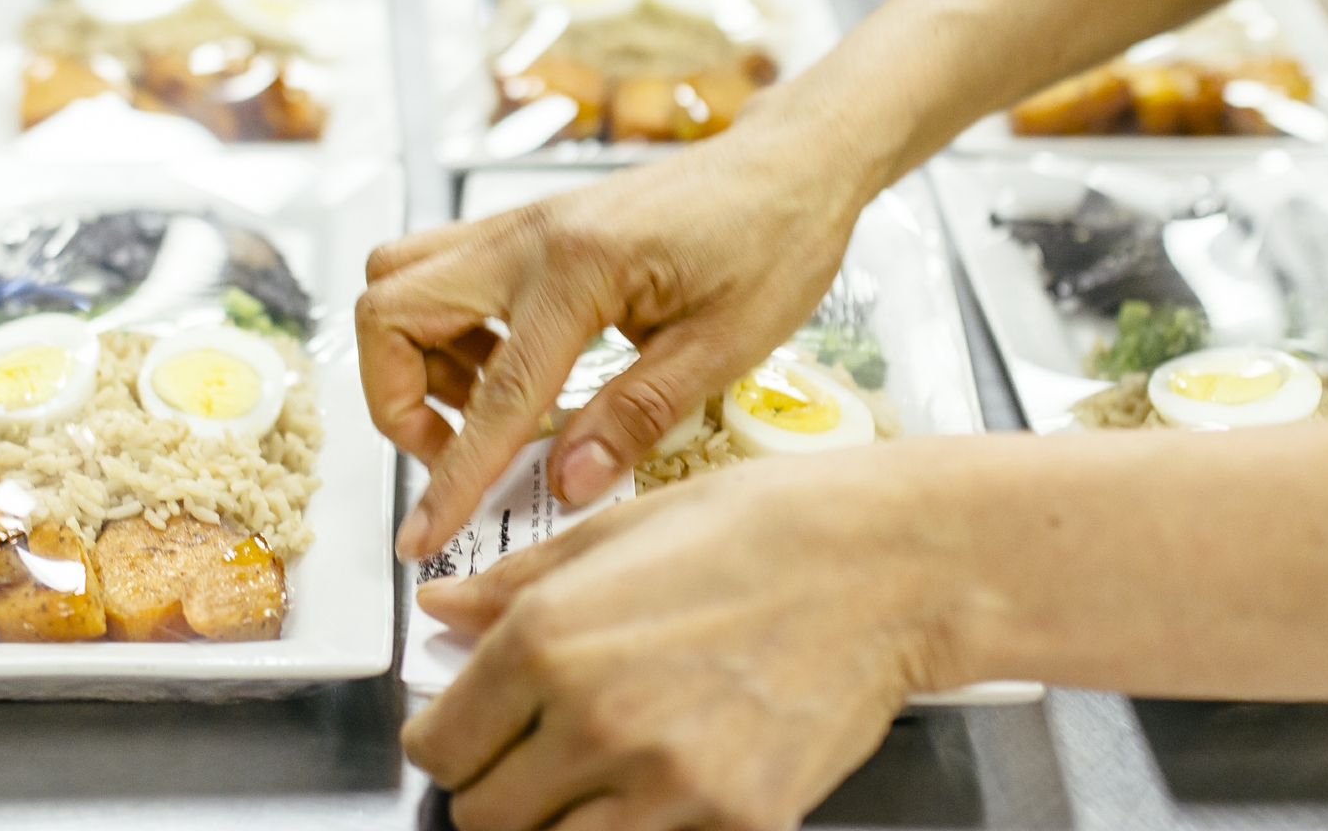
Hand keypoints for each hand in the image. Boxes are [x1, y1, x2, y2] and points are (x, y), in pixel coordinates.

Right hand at [358, 101, 876, 558]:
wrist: (793, 164)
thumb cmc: (777, 238)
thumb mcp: (725, 345)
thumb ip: (636, 416)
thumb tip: (564, 485)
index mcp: (581, 267)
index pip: (494, 396)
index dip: (453, 478)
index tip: (423, 537)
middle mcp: (530, 235)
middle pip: (389, 309)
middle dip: (395, 398)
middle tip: (454, 451)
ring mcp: (522, 224)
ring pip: (401, 281)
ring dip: (419, 359)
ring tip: (492, 410)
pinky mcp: (530, 228)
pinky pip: (441, 271)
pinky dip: (446, 329)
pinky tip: (514, 368)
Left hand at [401, 448, 975, 830]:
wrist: (890, 563)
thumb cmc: (766, 528)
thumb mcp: (621, 530)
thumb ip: (516, 583)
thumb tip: (441, 607)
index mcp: (549, 639)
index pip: (437, 746)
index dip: (448, 741)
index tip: (471, 732)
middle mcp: (595, 718)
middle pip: (483, 817)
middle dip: (499, 787)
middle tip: (536, 753)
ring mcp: (666, 783)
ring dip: (562, 821)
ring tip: (603, 768)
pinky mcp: (734, 824)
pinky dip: (644, 829)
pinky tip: (669, 780)